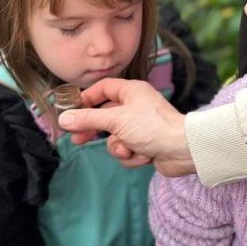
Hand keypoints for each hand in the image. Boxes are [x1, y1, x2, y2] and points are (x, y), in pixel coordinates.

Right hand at [58, 78, 195, 176]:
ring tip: (129, 148)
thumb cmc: (152, 127)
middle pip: (105, 117)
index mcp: (131, 92)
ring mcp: (140, 127)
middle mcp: (136, 106)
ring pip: (115, 138)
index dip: (86, 99)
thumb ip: (88, 119)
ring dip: (120, 147)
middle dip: (94, 130)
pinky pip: (127, 150)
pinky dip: (132, 156)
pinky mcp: (145, 144)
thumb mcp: (115, 120)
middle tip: (77, 140)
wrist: (182, 150)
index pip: (102, 89)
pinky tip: (143, 155)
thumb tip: (64, 119)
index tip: (71, 111)